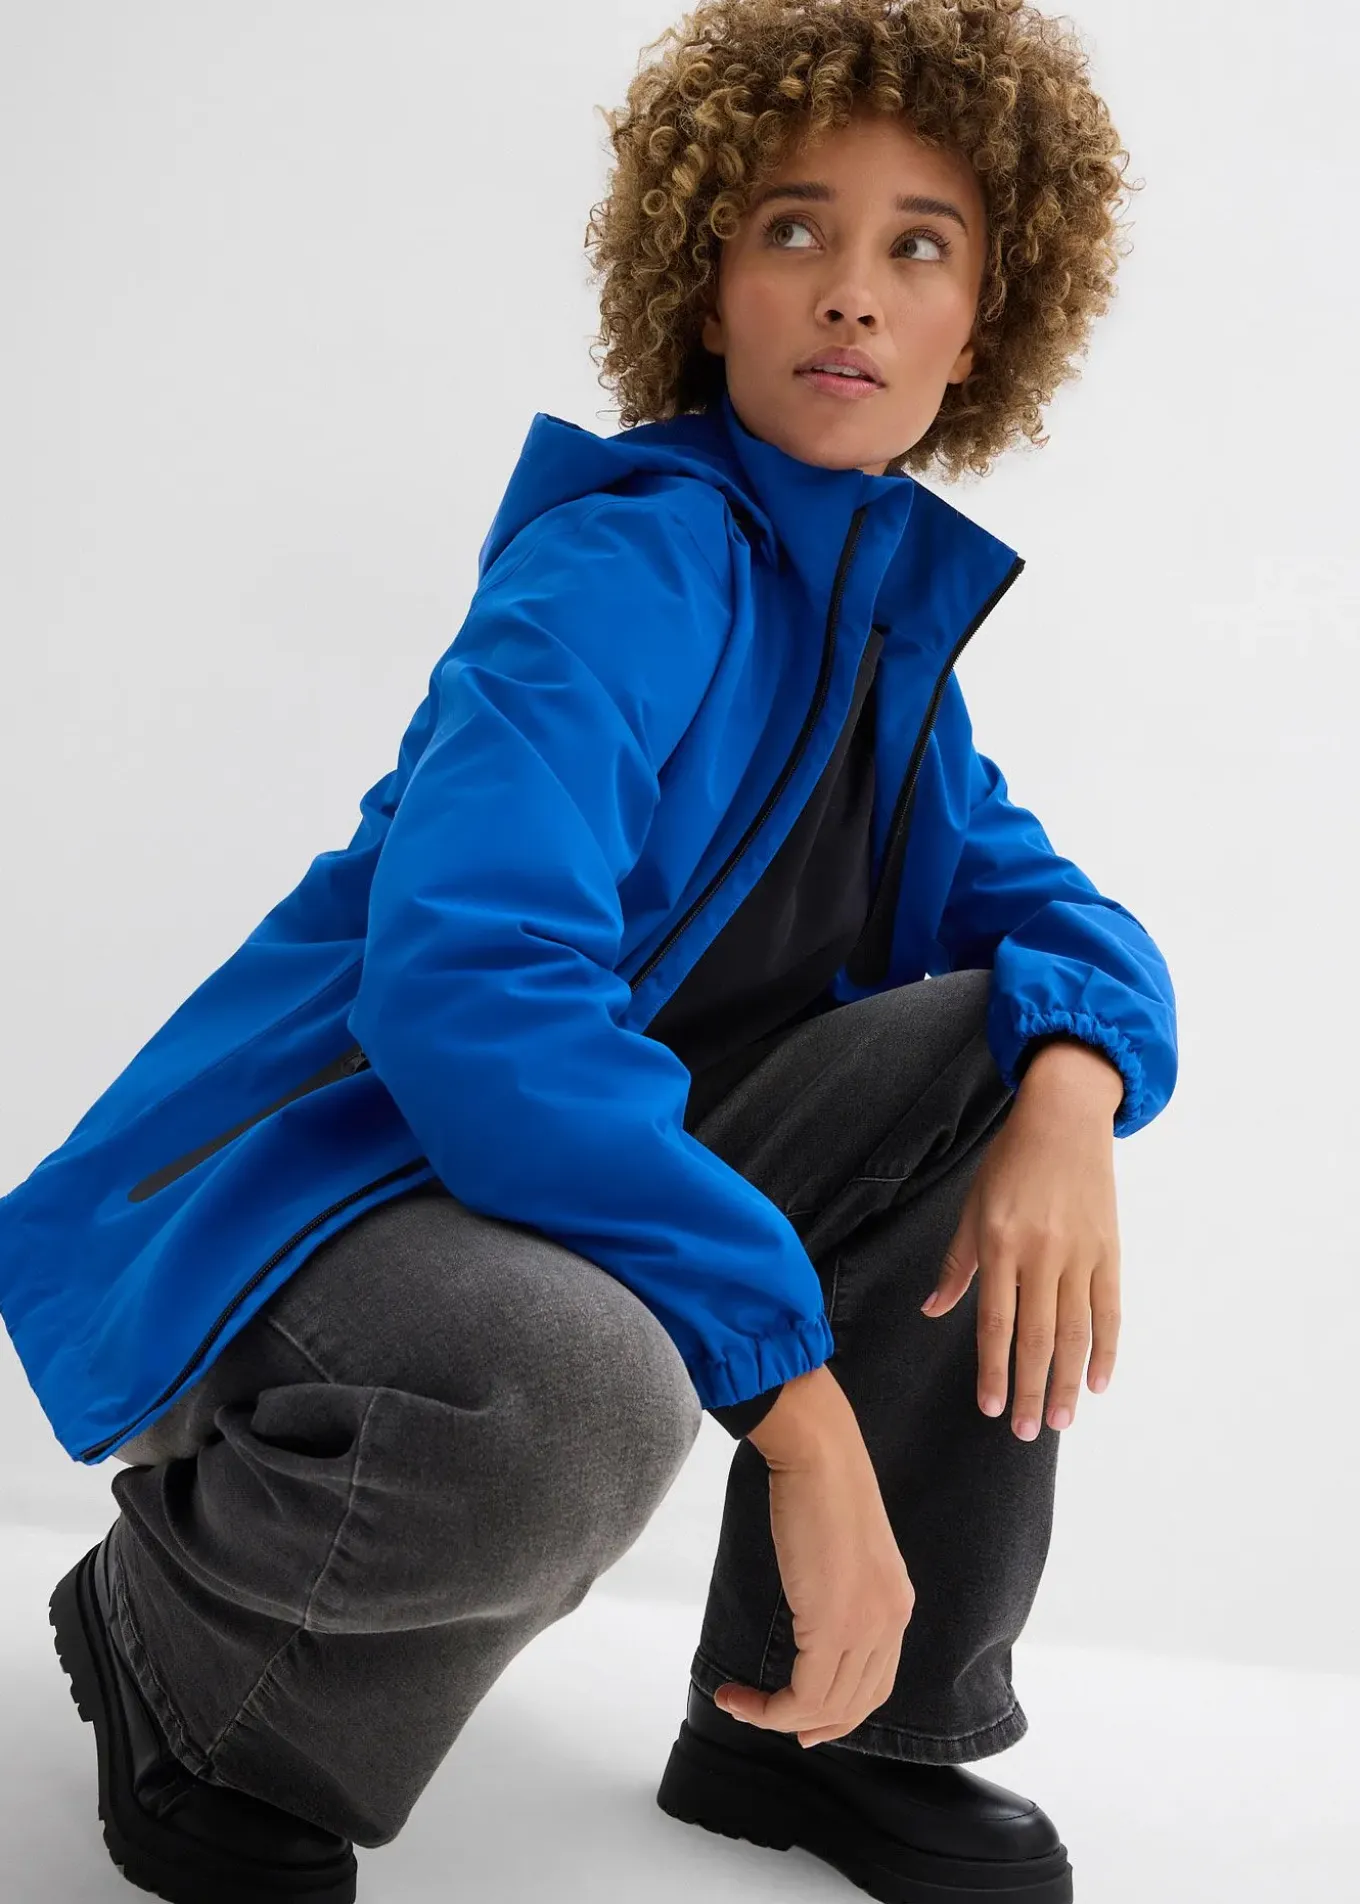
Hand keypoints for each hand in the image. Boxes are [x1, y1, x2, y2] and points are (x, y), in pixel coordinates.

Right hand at [716, 1379, 914, 1747]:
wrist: (821, 1457)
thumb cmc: (822, 1486)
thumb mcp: (842, 1549)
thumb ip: (839, 1588)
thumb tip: (812, 1613)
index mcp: (895, 1604)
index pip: (875, 1684)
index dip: (840, 1714)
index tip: (802, 1722)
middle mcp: (889, 1622)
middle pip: (853, 1705)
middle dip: (807, 1725)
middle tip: (763, 1720)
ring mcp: (866, 1627)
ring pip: (826, 1707)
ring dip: (776, 1718)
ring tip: (738, 1704)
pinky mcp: (833, 1626)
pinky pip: (804, 1696)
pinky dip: (769, 1709)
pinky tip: (739, 1697)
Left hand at [920, 1044, 1121, 1440]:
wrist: (1063, 1118)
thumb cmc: (1010, 1163)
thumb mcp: (972, 1208)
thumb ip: (956, 1264)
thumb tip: (933, 1310)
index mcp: (999, 1243)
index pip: (994, 1322)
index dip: (994, 1369)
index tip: (992, 1408)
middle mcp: (1040, 1253)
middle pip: (1037, 1337)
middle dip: (1031, 1390)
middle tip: (1028, 1432)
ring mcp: (1080, 1253)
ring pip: (1075, 1332)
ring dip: (1068, 1381)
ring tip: (1061, 1420)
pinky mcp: (1110, 1250)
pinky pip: (1110, 1310)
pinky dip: (1107, 1349)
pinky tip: (1099, 1382)